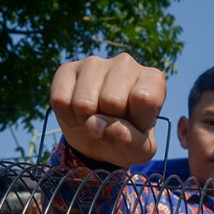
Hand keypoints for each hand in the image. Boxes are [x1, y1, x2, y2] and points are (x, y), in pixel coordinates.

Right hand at [49, 53, 166, 166]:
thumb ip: (129, 141)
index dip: (136, 122)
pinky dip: (67, 118)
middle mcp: (126, 63)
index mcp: (153, 79)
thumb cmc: (126, 140)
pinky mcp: (67, 69)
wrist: (97, 140)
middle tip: (111, 124)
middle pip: (112, 101)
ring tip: (95, 119)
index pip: (144, 99)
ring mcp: (95, 63)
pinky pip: (60, 100)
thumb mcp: (139, 150)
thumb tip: (96, 124)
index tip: (136, 125)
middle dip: (109, 123)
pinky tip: (77, 114)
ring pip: (84, 103)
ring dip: (86, 122)